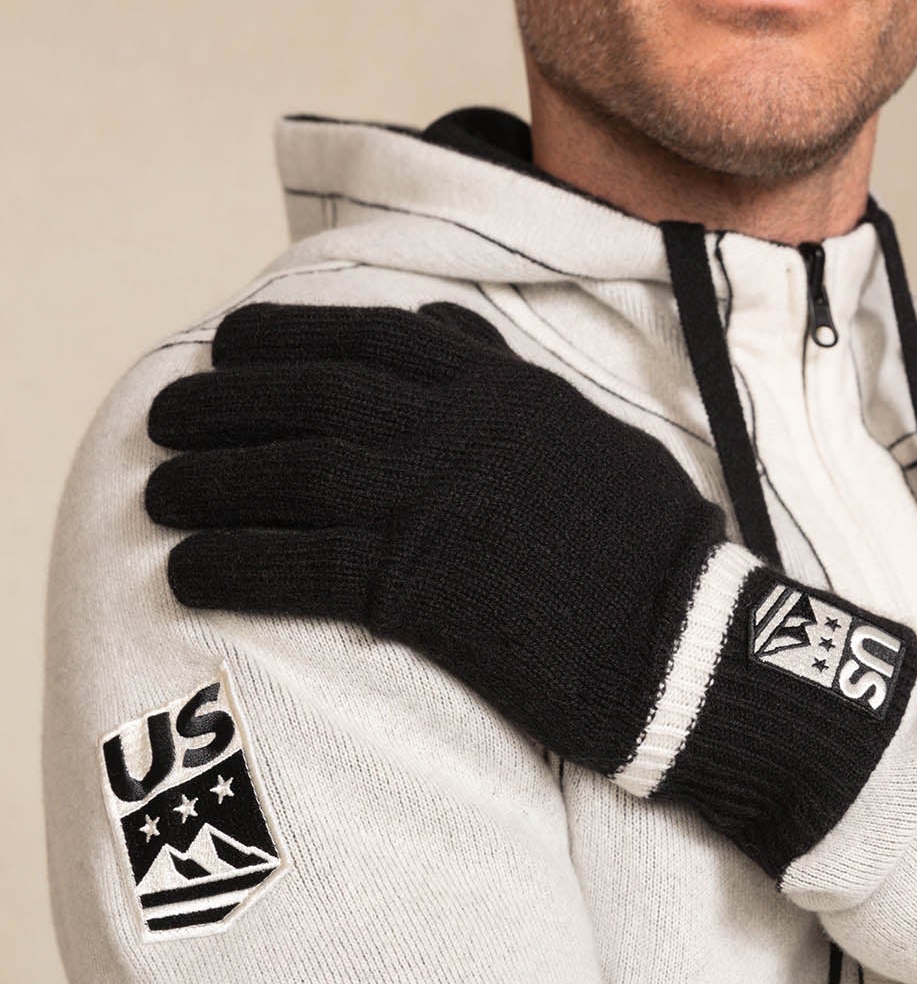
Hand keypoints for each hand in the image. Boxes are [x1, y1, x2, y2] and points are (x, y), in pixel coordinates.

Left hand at [146, 300, 916, 879]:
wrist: (689, 647)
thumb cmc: (662, 562)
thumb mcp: (600, 443)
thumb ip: (518, 394)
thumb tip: (457, 341)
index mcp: (507, 390)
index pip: (377, 338)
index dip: (295, 336)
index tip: (240, 342)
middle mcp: (459, 430)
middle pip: (314, 393)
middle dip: (229, 400)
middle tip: (171, 412)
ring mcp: (435, 502)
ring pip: (290, 472)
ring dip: (212, 480)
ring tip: (159, 492)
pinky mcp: (417, 585)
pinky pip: (296, 565)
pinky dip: (231, 564)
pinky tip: (187, 572)